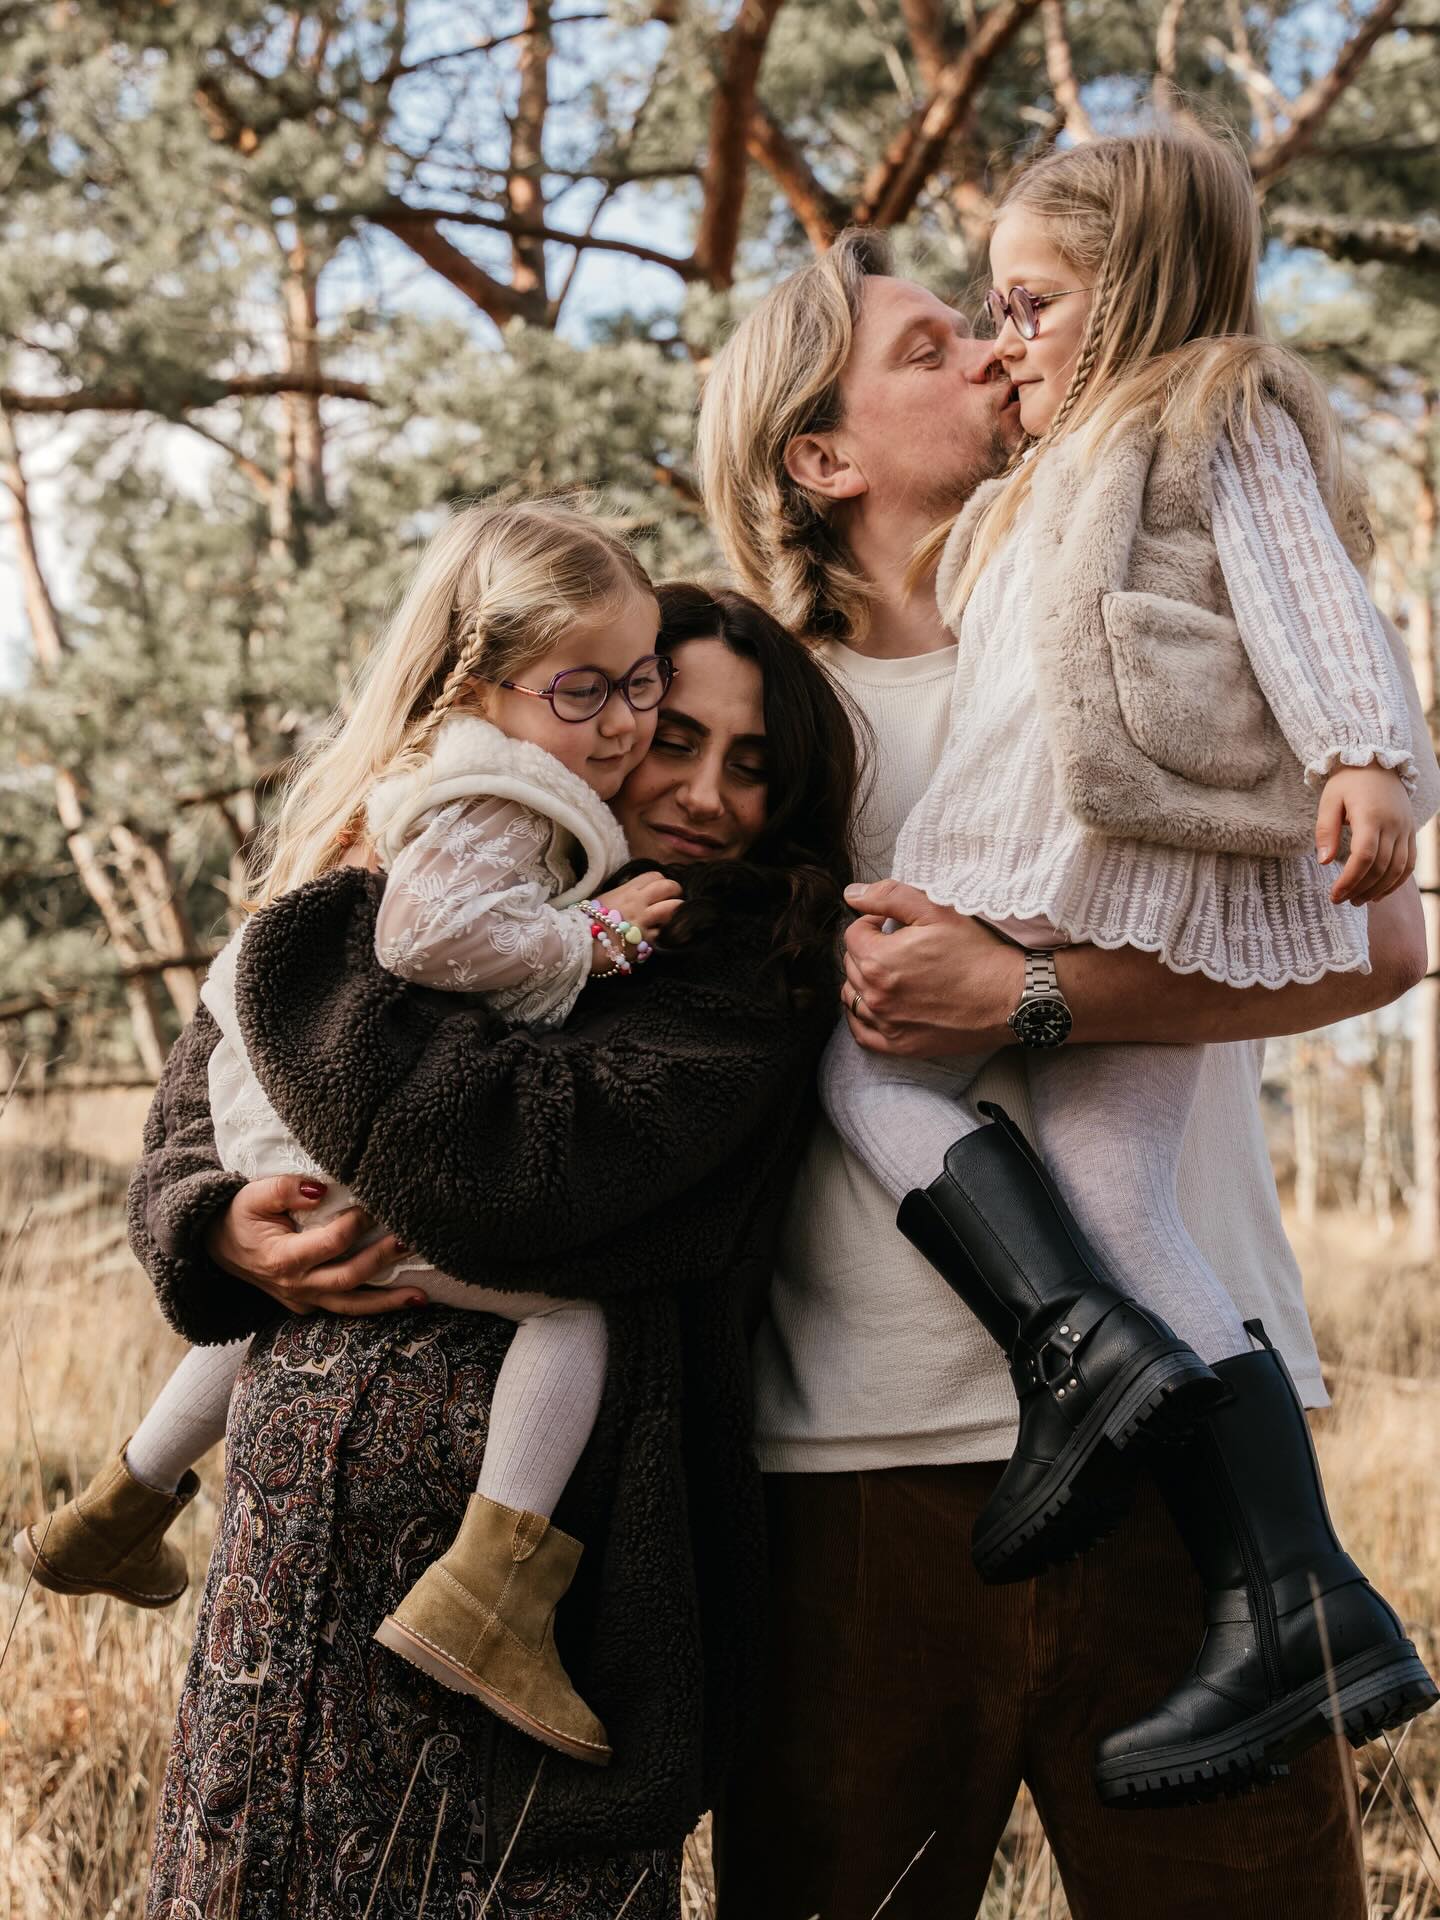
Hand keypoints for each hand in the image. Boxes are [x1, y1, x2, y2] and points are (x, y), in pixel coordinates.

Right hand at [205, 1175, 424, 1316]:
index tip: (376, 1204)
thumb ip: (286, 1189)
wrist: (217, 1247)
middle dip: (383, 1260)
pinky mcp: (309, 1305)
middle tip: (412, 1240)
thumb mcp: (254, 1195)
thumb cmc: (239, 1216)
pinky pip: (344, 1308)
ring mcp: (303, 1300)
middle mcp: (296, 1286)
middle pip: (349, 1278)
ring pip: (351, 1306)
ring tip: (421, 1296)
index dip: (358, 1223)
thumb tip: (322, 1188)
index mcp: (283, 1258)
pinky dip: (373, 1306)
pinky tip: (401, 1302)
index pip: (332, 1242)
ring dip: (388, 1302)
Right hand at [591, 873, 683, 969]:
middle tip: (674, 901)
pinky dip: (669, 934)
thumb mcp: (604, 900)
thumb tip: (637, 895)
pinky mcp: (645, 941)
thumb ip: (623, 896)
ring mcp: (643, 921)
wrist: (578, 944)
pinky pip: (666, 933)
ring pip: (674, 908)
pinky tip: (665, 936)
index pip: (654, 876)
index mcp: (626, 890)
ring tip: (673, 919)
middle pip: (669, 887)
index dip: (661, 882)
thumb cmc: (587, 923)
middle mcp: (637, 902)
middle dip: (676, 892)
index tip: (661, 891)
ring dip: (677, 912)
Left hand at [839, 880, 1023, 1057]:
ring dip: (863, 981)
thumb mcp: (936, 911)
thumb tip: (852, 894)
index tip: (892, 925)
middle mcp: (876, 996)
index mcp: (879, 960)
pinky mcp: (900, 1045)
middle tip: (898, 947)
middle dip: (869, 950)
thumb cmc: (976, 953)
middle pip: (851, 965)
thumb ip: (889, 897)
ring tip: (891, 972)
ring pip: (852, 996)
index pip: (854, 934)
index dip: (872, 923)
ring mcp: (886, 1024)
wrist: (1009, 998)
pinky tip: (877, 1005)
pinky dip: (862, 1017)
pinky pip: (862, 1032)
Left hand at [1316, 764, 1415, 906]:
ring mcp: (1405, 829)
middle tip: (1341, 900)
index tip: (1334, 895)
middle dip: (1360, 888)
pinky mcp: (1411, 832)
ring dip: (1378, 889)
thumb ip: (1325, 831)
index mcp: (1371, 816)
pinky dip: (1396, 881)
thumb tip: (1324, 862)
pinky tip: (1379, 893)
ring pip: (1397, 869)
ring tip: (1357, 900)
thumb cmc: (1347, 783)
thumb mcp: (1329, 801)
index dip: (1350, 880)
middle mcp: (1393, 824)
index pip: (1364, 857)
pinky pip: (1409, 863)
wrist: (1376, 763)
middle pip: (1381, 866)